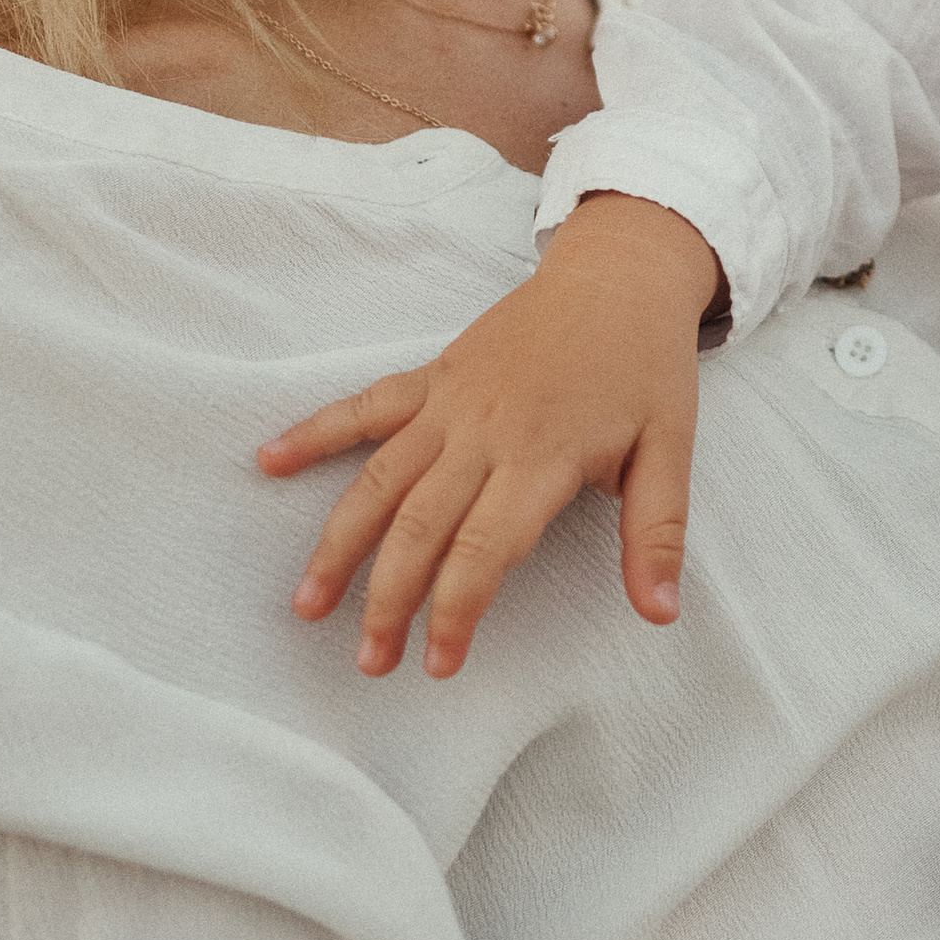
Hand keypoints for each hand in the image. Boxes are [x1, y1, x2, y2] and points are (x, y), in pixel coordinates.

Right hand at [263, 198, 720, 675]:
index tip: (438, 664)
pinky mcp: (433, 377)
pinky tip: (268, 459)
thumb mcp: (671, 450)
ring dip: (339, 543)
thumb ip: (657, 534)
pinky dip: (315, 430)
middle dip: (388, 600)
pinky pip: (365, 406)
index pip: (484, 548)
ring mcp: (450, 402)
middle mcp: (484, 432)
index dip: (456, 610)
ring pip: (380, 480)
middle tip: (370, 663)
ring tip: (308, 604)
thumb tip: (660, 614)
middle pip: (420, 526)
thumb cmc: (646, 368)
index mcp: (543, 456)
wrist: (618, 275)